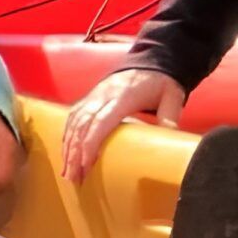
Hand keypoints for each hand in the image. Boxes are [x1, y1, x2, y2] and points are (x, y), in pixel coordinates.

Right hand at [61, 68, 185, 181]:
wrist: (151, 59)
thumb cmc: (161, 82)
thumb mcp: (172, 96)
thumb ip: (170, 117)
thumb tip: (171, 140)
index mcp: (123, 96)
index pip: (101, 120)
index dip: (91, 143)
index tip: (86, 164)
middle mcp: (103, 95)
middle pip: (82, 125)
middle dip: (75, 153)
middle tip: (74, 178)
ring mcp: (94, 95)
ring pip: (74, 121)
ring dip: (68, 147)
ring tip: (68, 172)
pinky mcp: (90, 96)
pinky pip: (73, 116)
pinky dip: (67, 135)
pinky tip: (66, 152)